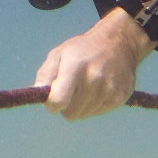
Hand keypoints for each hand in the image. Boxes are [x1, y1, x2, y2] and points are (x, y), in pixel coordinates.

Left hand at [34, 9, 153, 120]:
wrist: (119, 43)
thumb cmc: (83, 50)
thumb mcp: (59, 53)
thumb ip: (46, 74)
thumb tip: (38, 94)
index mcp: (75, 65)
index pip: (58, 100)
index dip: (51, 105)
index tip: (52, 99)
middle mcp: (93, 78)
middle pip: (70, 113)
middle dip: (66, 104)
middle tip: (71, 88)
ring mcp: (109, 89)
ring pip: (83, 115)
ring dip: (81, 105)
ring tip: (87, 85)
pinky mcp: (119, 98)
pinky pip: (97, 113)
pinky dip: (94, 104)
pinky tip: (99, 88)